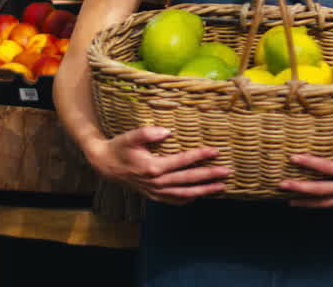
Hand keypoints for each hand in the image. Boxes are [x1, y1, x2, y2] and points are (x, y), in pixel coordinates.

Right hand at [87, 125, 230, 204]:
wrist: (105, 165)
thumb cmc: (120, 147)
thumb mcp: (130, 136)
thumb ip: (148, 133)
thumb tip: (167, 131)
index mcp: (153, 167)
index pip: (182, 161)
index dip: (200, 155)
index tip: (216, 150)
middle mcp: (156, 182)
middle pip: (188, 180)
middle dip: (209, 176)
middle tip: (227, 172)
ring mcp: (155, 191)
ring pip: (184, 194)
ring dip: (204, 191)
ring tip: (221, 187)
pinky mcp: (153, 195)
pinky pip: (174, 200)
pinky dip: (188, 199)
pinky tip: (200, 196)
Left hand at [279, 132, 332, 207]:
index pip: (328, 169)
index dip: (310, 164)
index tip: (294, 157)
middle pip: (323, 191)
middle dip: (301, 189)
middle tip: (282, 185)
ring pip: (328, 203)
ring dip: (308, 202)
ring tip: (290, 201)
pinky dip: (322, 206)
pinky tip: (312, 204)